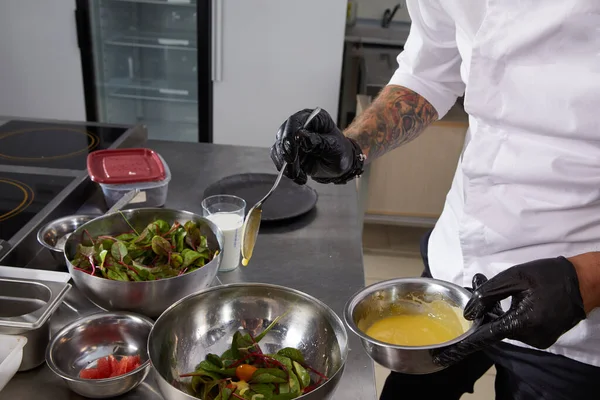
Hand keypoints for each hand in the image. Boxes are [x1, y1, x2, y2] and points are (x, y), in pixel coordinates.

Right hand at [270, 108, 364, 184]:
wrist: (338, 165)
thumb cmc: (340, 153)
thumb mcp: (333, 148)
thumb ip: (318, 142)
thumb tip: (300, 136)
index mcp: (314, 118)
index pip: (295, 122)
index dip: (289, 138)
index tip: (291, 156)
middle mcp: (300, 125)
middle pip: (283, 136)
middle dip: (286, 155)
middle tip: (294, 170)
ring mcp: (292, 138)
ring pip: (278, 148)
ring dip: (285, 165)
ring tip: (299, 176)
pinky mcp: (287, 150)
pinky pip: (279, 158)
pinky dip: (286, 169)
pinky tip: (299, 176)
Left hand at [433, 257, 585, 366]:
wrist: (582, 282)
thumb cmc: (547, 276)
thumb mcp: (513, 278)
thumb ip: (488, 295)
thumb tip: (469, 313)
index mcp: (522, 323)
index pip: (486, 337)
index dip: (465, 344)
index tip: (447, 353)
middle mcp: (530, 338)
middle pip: (496, 329)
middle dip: (487, 313)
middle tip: (480, 286)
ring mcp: (539, 341)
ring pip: (507, 329)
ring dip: (500, 314)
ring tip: (506, 291)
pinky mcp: (543, 338)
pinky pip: (520, 330)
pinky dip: (512, 317)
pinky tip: (518, 301)